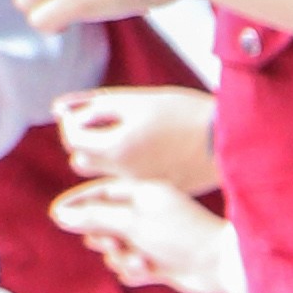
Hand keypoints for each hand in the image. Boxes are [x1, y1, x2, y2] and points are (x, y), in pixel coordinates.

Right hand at [51, 175, 235, 292]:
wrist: (220, 265)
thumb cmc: (181, 235)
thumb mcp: (133, 221)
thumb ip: (96, 217)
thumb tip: (62, 215)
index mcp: (144, 194)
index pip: (100, 193)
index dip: (78, 203)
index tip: (56, 214)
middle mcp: (147, 215)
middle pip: (103, 223)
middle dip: (102, 236)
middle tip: (112, 242)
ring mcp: (153, 240)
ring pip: (115, 249)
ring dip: (120, 258)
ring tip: (140, 261)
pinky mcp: (159, 264)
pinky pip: (130, 268)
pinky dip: (134, 272)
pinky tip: (148, 272)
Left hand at [55, 84, 215, 193]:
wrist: (234, 141)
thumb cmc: (185, 113)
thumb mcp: (135, 100)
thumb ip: (92, 104)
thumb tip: (58, 110)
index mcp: (117, 147)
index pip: (71, 136)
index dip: (75, 120)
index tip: (91, 112)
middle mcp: (124, 173)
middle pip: (81, 158)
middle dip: (88, 141)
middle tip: (109, 125)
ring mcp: (141, 186)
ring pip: (102, 174)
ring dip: (105, 158)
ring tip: (128, 142)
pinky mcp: (158, 192)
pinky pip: (125, 183)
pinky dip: (127, 170)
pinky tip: (148, 154)